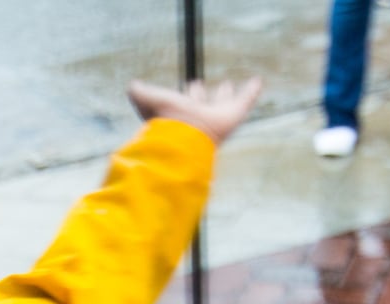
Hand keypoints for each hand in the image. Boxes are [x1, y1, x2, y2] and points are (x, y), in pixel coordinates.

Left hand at [126, 77, 262, 144]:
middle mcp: (196, 118)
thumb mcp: (148, 101)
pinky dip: (251, 92)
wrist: (185, 136)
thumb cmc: (165, 119)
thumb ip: (139, 93)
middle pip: (200, 105)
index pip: (184, 102)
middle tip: (200, 86)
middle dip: (200, 95)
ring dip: (224, 95)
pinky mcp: (232, 116)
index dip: (188, 93)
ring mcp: (215, 118)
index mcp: (179, 115)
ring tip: (227, 85)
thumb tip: (132, 85)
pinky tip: (257, 81)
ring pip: (220, 104)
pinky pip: (244, 101)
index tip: (192, 84)